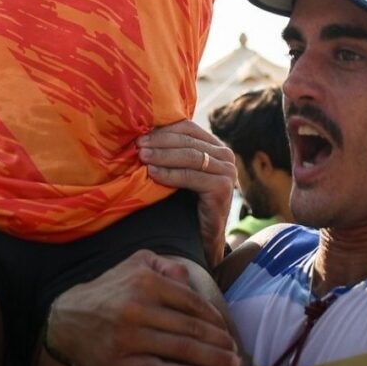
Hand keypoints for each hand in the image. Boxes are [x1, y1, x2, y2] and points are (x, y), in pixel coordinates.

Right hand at [42, 250, 242, 365]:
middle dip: (217, 343)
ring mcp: (129, 336)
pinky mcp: (120, 361)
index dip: (213, 318)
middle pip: (188, 328)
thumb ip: (164, 266)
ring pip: (178, 350)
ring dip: (210, 360)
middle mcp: (138, 306)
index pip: (189, 301)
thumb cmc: (109, 290)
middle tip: (235, 353)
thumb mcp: (134, 264)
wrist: (68, 317)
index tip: (226, 329)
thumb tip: (189, 278)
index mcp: (144, 280)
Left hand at [138, 120, 236, 267]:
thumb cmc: (187, 201)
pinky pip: (191, 176)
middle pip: (188, 141)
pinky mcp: (223, 188)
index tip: (140, 133)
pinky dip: (169, 174)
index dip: (164, 129)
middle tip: (138, 145)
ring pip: (189, 157)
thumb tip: (142, 132)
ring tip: (142, 156)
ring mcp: (228, 172)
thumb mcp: (181, 169)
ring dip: (162, 155)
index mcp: (216, 146)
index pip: (188, 128)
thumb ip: (173, 150)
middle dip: (160, 141)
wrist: (202, 237)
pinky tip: (152, 173)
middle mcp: (226, 156)